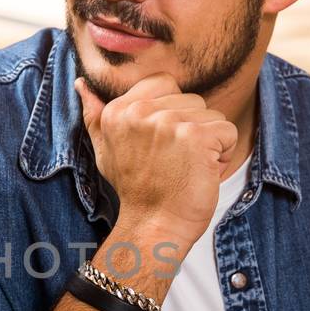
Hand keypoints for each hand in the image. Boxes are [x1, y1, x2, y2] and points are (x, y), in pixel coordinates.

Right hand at [76, 75, 237, 247]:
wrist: (153, 227)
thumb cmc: (135, 190)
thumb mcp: (105, 150)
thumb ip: (95, 114)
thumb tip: (81, 84)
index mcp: (118, 110)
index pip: (165, 83)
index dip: (172, 111)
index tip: (161, 144)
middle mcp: (140, 112)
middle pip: (192, 100)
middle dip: (193, 129)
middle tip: (174, 161)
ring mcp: (169, 122)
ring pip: (212, 115)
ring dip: (209, 143)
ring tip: (187, 167)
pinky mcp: (196, 136)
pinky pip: (228, 132)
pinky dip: (224, 154)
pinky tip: (203, 172)